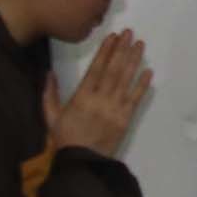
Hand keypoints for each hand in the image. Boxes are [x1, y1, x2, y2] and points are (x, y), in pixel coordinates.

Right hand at [47, 26, 153, 154]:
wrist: (82, 163)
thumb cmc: (65, 139)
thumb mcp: (51, 117)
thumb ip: (49, 94)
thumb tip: (48, 72)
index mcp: (81, 97)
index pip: (96, 68)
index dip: (106, 51)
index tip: (113, 36)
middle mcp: (99, 100)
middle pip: (114, 70)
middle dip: (122, 49)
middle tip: (130, 33)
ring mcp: (114, 109)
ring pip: (126, 80)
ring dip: (134, 61)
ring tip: (140, 45)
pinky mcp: (125, 119)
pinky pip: (135, 99)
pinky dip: (142, 85)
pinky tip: (148, 71)